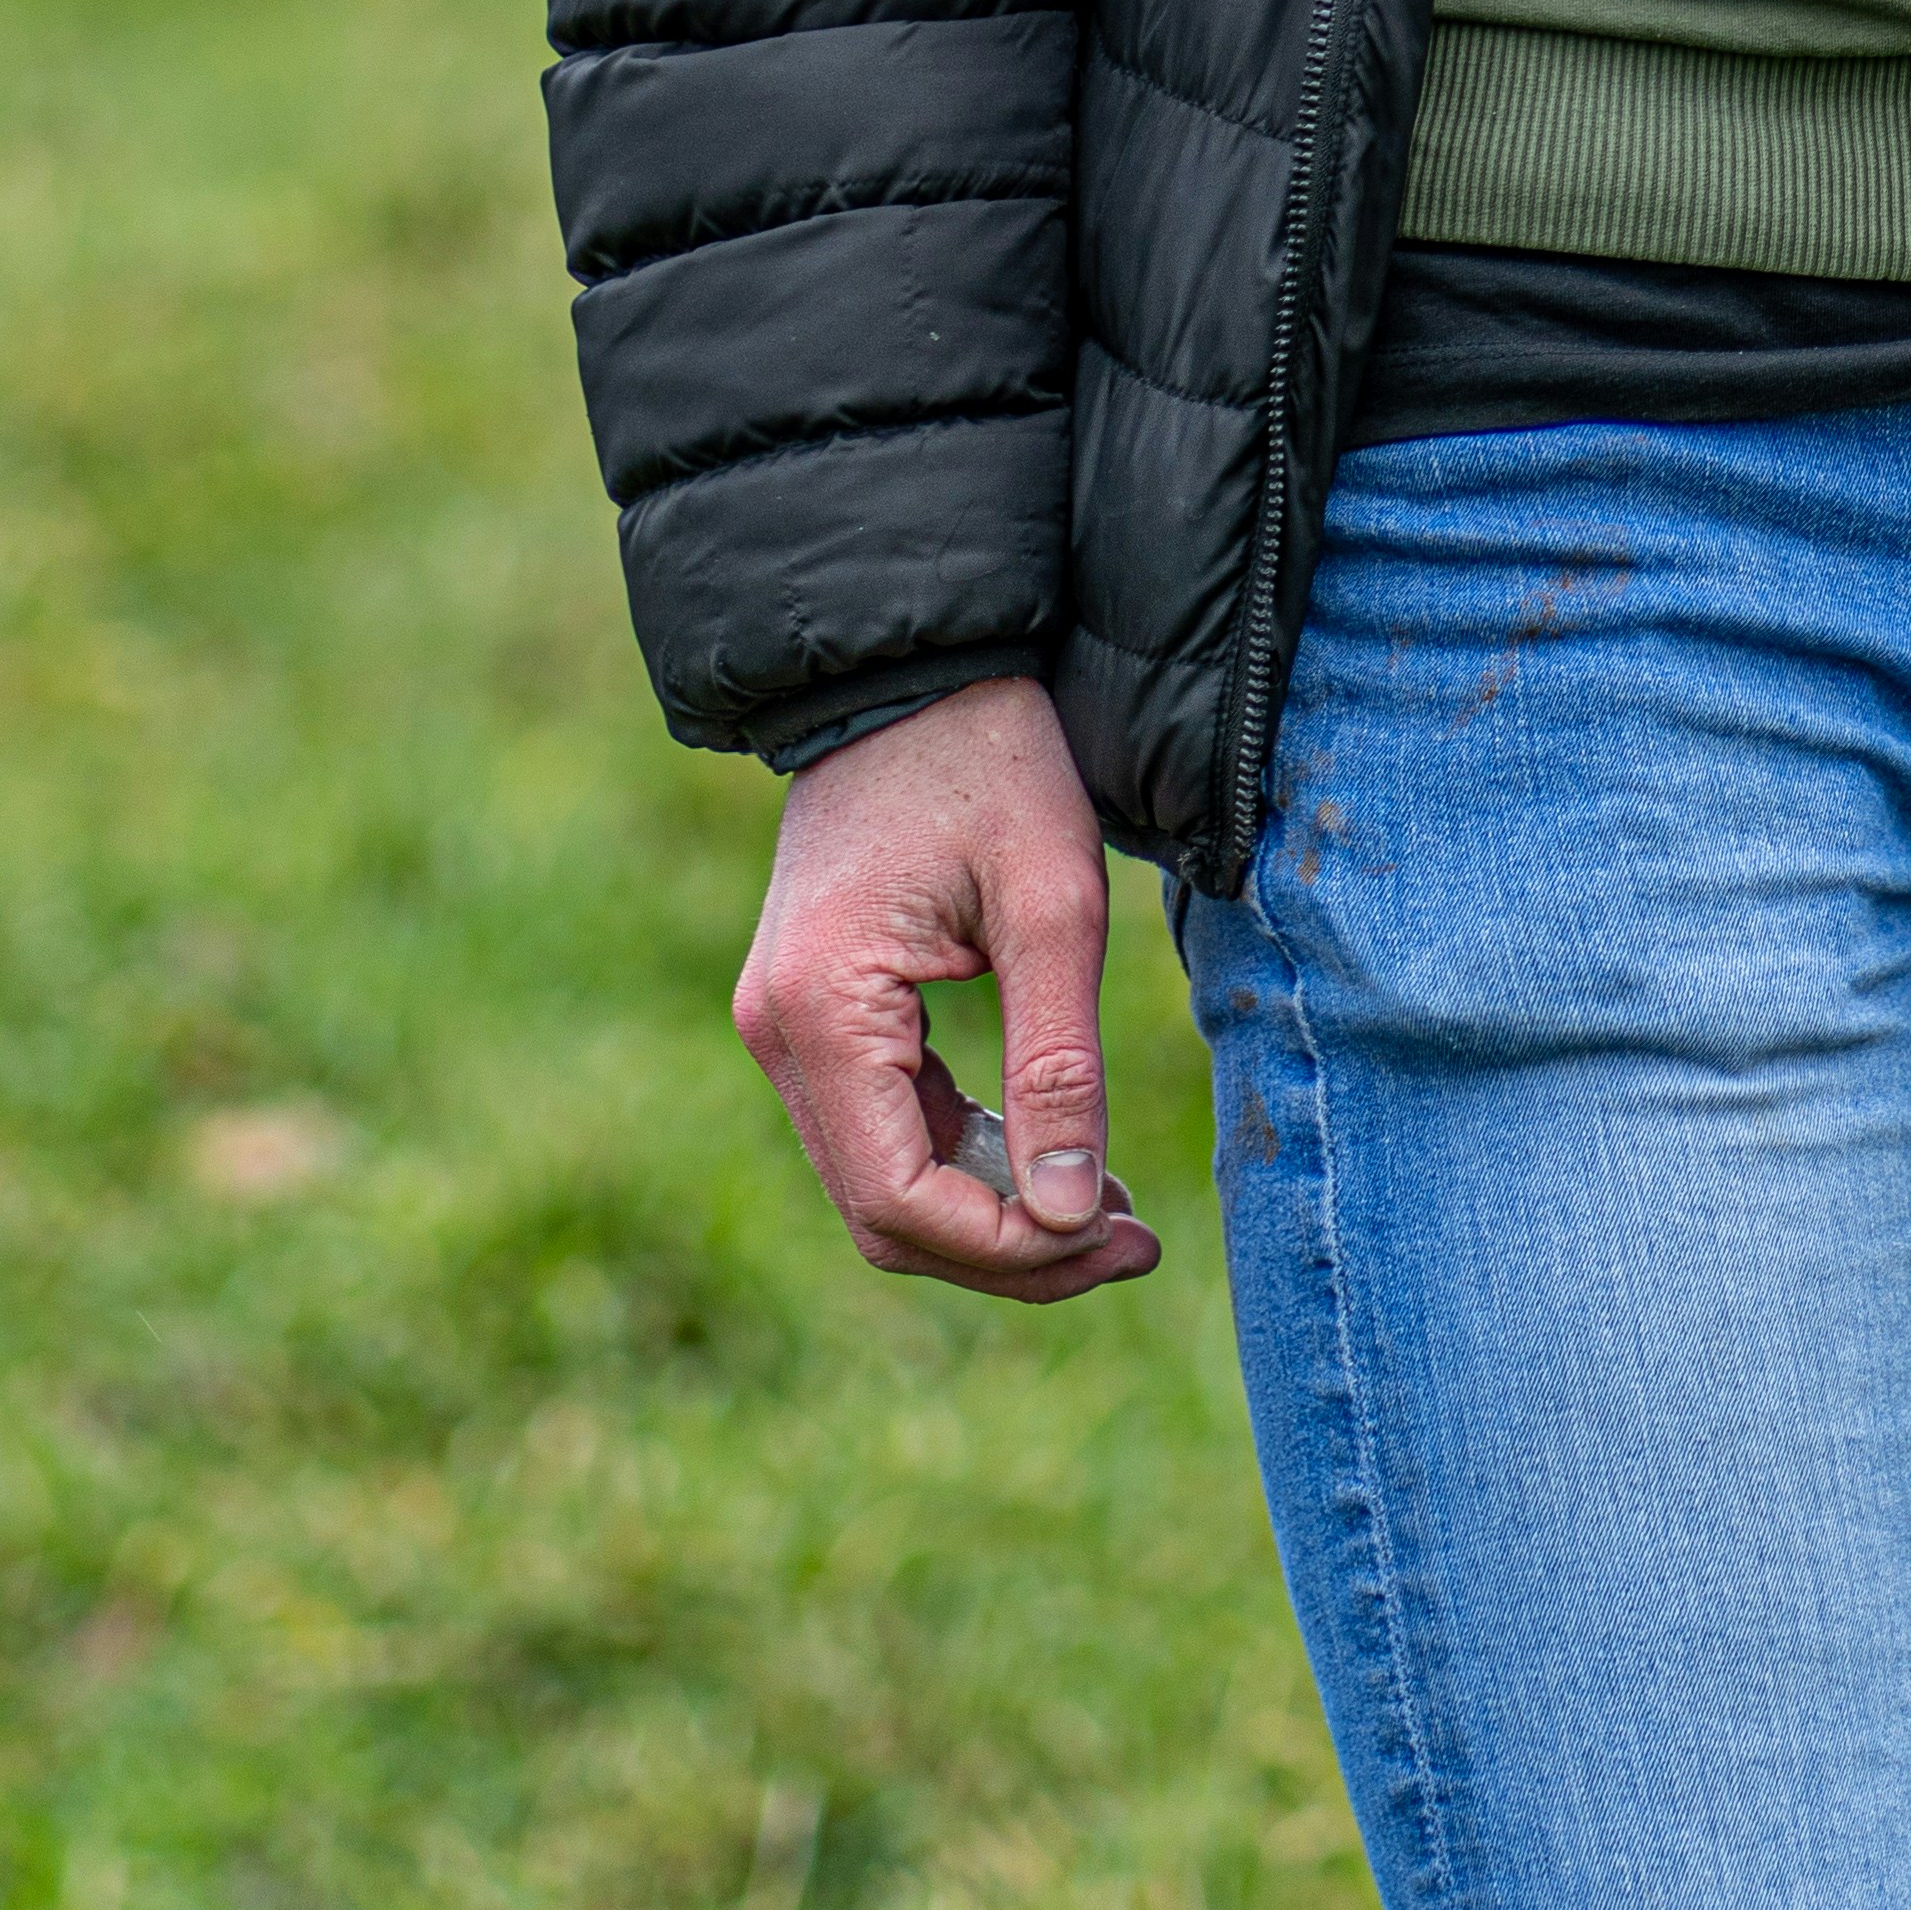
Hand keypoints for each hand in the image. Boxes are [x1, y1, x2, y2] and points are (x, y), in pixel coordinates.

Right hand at [732, 675, 1161, 1301]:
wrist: (917, 663)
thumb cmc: (994, 760)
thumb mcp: (1052, 904)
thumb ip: (1057, 1064)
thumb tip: (1065, 1216)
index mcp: (823, 1011)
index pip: (901, 1200)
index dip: (1011, 1246)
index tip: (1115, 1237)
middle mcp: (778, 1033)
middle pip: (886, 1212)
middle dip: (1010, 1246)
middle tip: (1131, 1238)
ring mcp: (786, 1024)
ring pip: (882, 1182)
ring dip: (991, 1211)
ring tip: (1108, 1208)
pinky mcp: (816, 1011)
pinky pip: (882, 1126)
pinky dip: (965, 1156)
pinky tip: (1052, 1152)